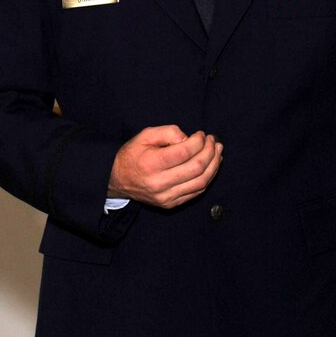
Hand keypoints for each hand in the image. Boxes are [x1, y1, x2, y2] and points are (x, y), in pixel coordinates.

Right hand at [108, 125, 222, 208]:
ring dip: (214, 165)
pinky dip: (207, 178)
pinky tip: (211, 166)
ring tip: (217, 151)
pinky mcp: (171, 204)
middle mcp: (159, 183)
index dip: (198, 141)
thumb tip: (189, 138)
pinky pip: (196, 192)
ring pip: (200, 182)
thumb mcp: (144, 135)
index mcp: (151, 164)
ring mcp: (166, 197)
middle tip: (213, 140)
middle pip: (196, 168)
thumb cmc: (133, 155)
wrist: (118, 181)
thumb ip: (167, 132)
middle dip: (210, 151)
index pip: (184, 152)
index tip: (201, 134)